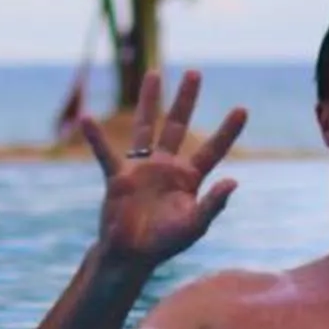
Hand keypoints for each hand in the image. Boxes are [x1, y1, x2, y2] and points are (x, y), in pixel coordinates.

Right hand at [80, 68, 246, 270]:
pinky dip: (96, 138)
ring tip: (153, 74)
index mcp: (189, 179)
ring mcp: (142, 169)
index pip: (212, 150)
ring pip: (145, 128)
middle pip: (177, 126)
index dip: (227, 131)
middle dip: (185, 100)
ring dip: (148, 101)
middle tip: (194, 72)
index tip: (243, 109)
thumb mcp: (195, 226)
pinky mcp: (119, 178)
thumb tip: (233, 180)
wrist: (132, 256)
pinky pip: (106, 154)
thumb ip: (213, 204)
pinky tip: (86, 119)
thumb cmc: (165, 243)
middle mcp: (166, 167)